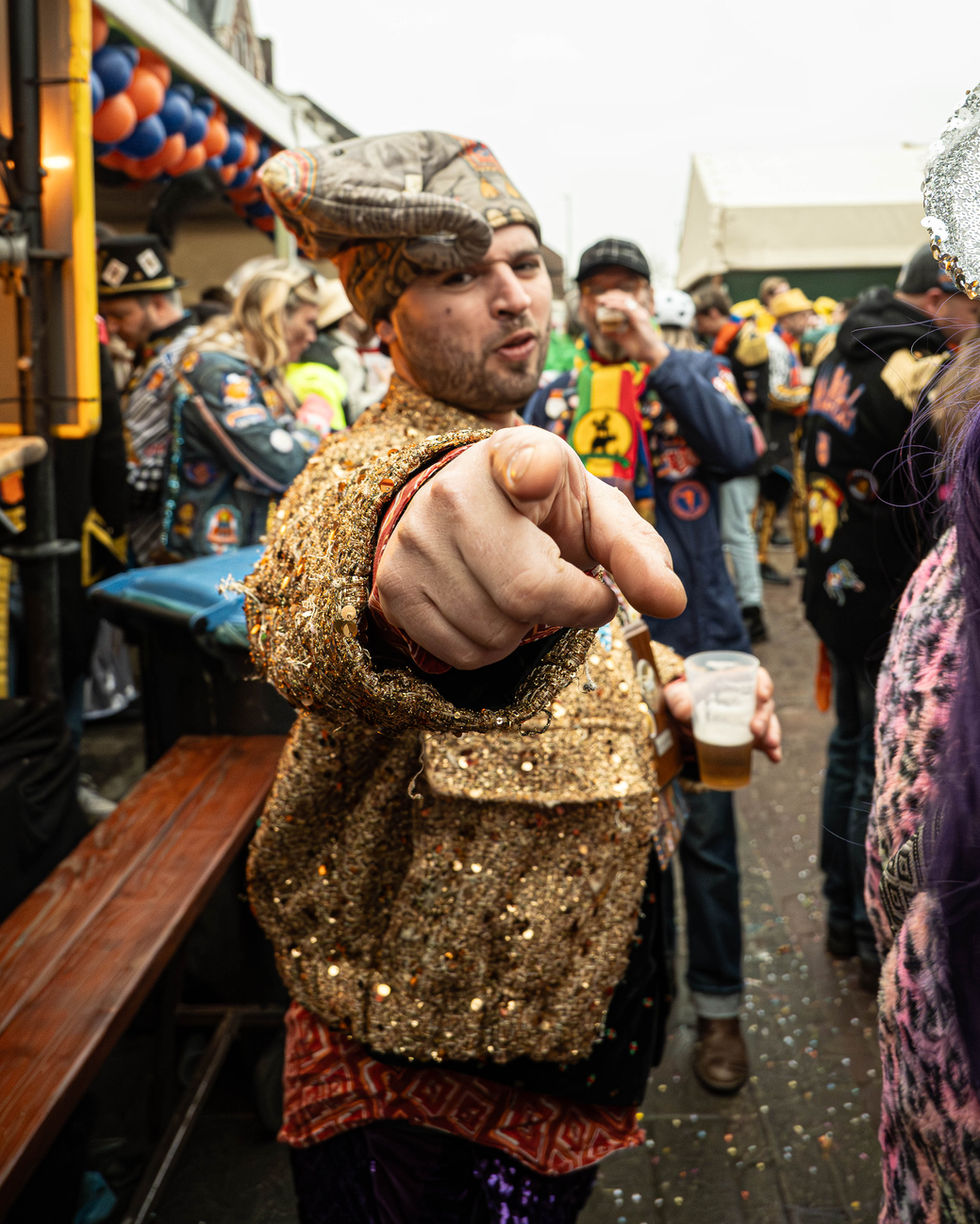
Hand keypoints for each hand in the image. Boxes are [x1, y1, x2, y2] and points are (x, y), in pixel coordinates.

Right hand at [374, 425, 686, 668]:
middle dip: (568, 606)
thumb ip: (638, 554)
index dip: (532, 474)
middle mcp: (454, 493)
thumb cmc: (543, 512)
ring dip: (525, 632)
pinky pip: (460, 653)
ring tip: (520, 589)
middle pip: (527, 592)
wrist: (464, 507)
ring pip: (494, 633)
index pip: (524, 463)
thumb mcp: (596, 516)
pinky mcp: (395, 585)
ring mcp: (415, 541)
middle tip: (572, 586)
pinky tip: (489, 607)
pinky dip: (489, 648)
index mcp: (517, 455)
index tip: (534, 476)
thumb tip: (672, 602)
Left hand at [594, 289, 669, 367]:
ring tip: (600, 300)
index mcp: (637, 314)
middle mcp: (639, 312)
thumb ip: (613, 334)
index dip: (613, 297)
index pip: (625, 300)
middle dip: (610, 296)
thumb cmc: (640, 348)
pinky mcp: (640, 319)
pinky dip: (616, 305)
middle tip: (598, 298)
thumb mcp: (623, 339)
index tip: (601, 300)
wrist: (652, 355)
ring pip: (625, 300)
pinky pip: (626, 308)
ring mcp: (640, 314)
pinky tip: (607, 306)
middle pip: (625, 297)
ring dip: (612, 298)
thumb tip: (602, 330)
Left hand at [664, 666, 781, 763]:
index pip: (756, 677)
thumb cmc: (682, 699)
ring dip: (772, 733)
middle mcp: (747, 698)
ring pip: (768, 723)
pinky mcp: (748, 735)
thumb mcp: (677, 697)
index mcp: (733, 681)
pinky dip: (771, 749)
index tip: (763, 695)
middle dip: (764, 717)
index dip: (763, 684)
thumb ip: (680, 702)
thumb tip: (687, 710)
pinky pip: (764, 741)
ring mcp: (750, 717)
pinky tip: (775, 757)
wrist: (679, 717)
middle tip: (755, 730)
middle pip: (764, 704)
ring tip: (771, 745)